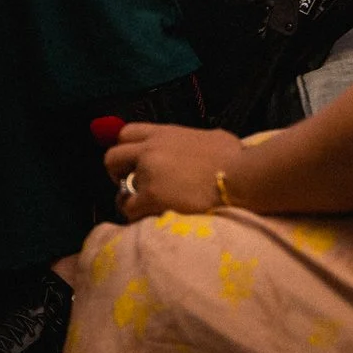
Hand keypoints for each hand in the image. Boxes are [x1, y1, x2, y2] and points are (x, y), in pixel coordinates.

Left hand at [104, 122, 244, 219]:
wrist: (240, 175)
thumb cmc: (234, 157)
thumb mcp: (211, 138)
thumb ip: (193, 141)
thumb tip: (201, 149)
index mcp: (164, 133)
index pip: (126, 133)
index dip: (125, 149)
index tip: (132, 163)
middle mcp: (151, 150)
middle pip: (112, 158)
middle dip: (117, 174)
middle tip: (131, 187)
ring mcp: (149, 173)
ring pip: (120, 189)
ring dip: (129, 199)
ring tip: (143, 209)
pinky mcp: (152, 196)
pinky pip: (130, 210)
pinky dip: (136, 216)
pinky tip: (149, 220)